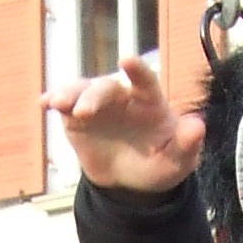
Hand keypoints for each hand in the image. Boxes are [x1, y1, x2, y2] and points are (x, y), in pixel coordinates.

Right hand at [44, 57, 204, 192]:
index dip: (136, 70)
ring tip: (57, 102)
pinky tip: (44, 104)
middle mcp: (121, 97)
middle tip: (84, 111)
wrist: (132, 182)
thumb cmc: (160, 165)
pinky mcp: (77, 117)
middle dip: (94, 96)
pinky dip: (53, 101)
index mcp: (149, 102)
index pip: (145, 81)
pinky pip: (65, 104)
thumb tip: (198, 126)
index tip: (126, 59)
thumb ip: (188, 144)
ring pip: (82, 91)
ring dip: (69, 94)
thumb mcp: (178, 161)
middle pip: (106, 88)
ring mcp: (97, 104)